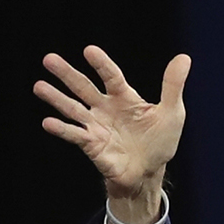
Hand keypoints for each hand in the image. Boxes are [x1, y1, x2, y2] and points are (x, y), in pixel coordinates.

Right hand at [35, 46, 190, 218]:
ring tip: (39, 86)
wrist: (150, 173)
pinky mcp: (91, 145)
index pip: (111, 76)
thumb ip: (172, 86)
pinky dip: (62, 129)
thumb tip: (184, 57)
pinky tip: (48, 122)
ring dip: (56, 99)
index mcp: (124, 98)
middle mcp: (105, 108)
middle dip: (67, 74)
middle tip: (48, 59)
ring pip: (73, 109)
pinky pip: (74, 135)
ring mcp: (96, 126)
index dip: (101, 64)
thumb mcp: (171, 113)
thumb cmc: (159, 142)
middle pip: (83, 87)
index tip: (89, 51)